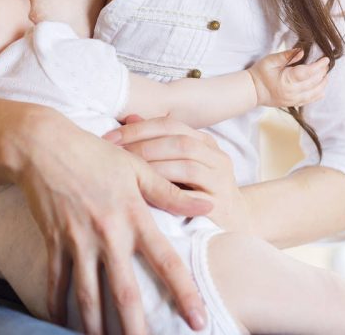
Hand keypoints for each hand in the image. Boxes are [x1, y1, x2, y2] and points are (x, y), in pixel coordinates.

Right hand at [17, 113, 211, 334]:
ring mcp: (78, 240)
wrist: (44, 145)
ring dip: (95, 326)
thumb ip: (171, 192)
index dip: (184, 292)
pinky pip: (56, 280)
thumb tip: (209, 203)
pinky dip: (56, 305)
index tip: (198, 320)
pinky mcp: (53, 241)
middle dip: (136, 328)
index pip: (166, 261)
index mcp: (135, 216)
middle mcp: (108, 233)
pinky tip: (58, 323)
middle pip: (124, 291)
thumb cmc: (96, 154)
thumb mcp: (137, 168)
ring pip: (88, 295)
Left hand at [104, 116, 252, 233]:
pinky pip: (192, 195)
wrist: (236, 227)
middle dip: (142, 146)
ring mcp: (222, 180)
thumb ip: (157, 144)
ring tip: (128, 174)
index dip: (138, 129)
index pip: (170, 125)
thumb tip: (129, 118)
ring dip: (153, 167)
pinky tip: (146, 195)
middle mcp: (217, 157)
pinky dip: (168, 192)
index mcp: (205, 142)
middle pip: (179, 141)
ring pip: (187, 164)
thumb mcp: (179, 167)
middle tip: (114, 156)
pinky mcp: (221, 205)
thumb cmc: (198, 195)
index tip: (109, 138)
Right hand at [247, 48, 328, 107]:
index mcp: (287, 80)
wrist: (252, 90)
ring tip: (326, 75)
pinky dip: (317, 95)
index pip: (308, 72)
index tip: (326, 59)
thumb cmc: (260, 73)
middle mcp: (292, 92)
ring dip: (322, 84)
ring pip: (314, 93)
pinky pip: (309, 101)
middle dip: (322, 73)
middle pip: (314, 83)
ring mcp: (293, 100)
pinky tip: (322, 89)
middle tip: (327, 64)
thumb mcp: (271, 60)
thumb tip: (302, 51)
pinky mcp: (293, 103)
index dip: (319, 66)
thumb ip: (287, 55)